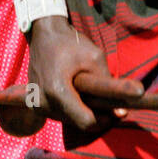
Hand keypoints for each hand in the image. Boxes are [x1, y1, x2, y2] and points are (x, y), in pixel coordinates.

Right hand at [27, 16, 142, 132]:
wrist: (44, 35)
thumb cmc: (70, 44)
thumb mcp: (95, 58)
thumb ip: (108, 85)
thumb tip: (122, 113)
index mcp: (56, 91)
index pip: (86, 121)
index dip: (105, 120)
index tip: (117, 111)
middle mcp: (43, 102)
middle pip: (78, 123)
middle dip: (96, 116)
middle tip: (110, 103)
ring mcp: (37, 105)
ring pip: (69, 121)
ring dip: (83, 113)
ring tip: (92, 94)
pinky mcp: (35, 105)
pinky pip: (60, 115)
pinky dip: (72, 109)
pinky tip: (79, 94)